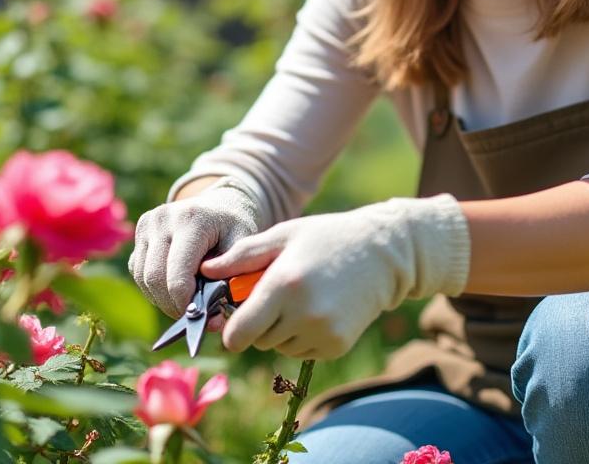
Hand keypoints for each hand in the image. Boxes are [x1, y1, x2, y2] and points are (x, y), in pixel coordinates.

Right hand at [128, 176, 263, 319]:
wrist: (221, 204)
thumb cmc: (234, 228)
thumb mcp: (243, 246)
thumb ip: (230, 277)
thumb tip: (213, 316)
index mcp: (191, 219)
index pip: (177, 274)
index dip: (185, 302)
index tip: (202, 317)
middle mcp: (163, 219)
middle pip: (155, 278)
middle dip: (173, 304)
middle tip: (195, 317)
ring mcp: (147, 224)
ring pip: (143, 278)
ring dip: (163, 299)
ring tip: (188, 304)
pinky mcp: (139, 233)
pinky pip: (138, 272)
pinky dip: (155, 288)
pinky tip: (177, 289)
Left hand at [199, 193, 469, 359]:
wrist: (383, 253)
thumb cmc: (327, 238)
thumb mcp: (283, 236)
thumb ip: (242, 256)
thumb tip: (204, 271)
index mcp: (284, 285)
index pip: (238, 334)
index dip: (230, 329)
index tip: (234, 316)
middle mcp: (303, 314)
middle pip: (257, 341)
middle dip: (257, 323)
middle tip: (274, 296)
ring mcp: (323, 333)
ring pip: (279, 347)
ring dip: (279, 330)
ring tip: (299, 298)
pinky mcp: (336, 345)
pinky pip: (302, 351)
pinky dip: (301, 336)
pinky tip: (317, 309)